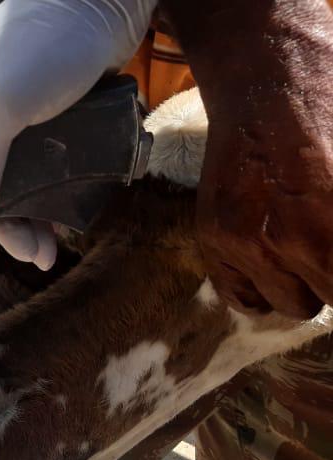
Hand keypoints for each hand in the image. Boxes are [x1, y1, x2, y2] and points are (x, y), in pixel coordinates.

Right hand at [0, 0, 155, 269]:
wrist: (102, 5)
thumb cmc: (39, 48)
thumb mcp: (0, 108)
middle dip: (1, 225)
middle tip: (29, 252)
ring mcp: (12, 122)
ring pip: (11, 184)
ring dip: (27, 220)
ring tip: (48, 250)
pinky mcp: (48, 123)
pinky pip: (41, 172)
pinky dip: (48, 199)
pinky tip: (60, 222)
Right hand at [193, 3, 332, 318]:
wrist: (268, 78)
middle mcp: (294, 241)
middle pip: (331, 296)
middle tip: (329, 240)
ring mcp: (248, 244)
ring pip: (296, 304)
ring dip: (307, 284)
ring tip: (307, 248)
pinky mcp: (215, 241)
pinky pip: (243, 299)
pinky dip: (262, 292)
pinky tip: (274, 264)